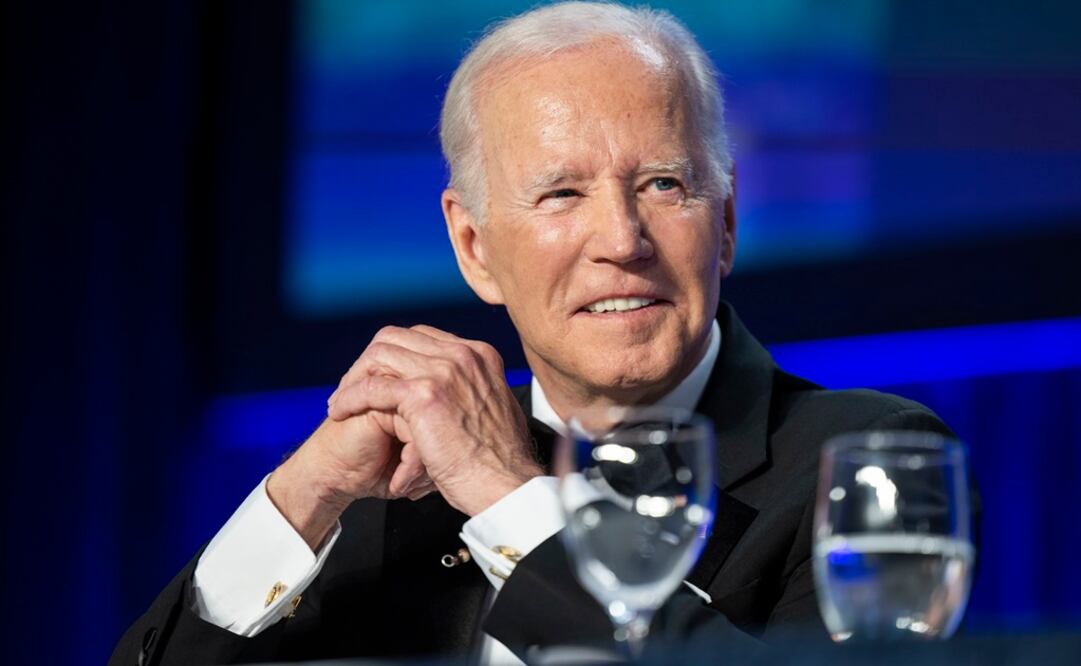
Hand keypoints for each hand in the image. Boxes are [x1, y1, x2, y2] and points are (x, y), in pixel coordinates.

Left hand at [326, 325, 542, 515]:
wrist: (505, 484)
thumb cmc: (498, 462)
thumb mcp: (492, 410)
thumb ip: (472, 391)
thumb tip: (454, 393)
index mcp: (479, 356)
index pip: (421, 336)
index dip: (391, 356)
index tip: (377, 378)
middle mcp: (463, 355)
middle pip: (395, 338)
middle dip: (367, 362)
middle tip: (351, 389)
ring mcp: (444, 371)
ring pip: (379, 356)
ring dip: (353, 379)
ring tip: (342, 403)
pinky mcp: (425, 394)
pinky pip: (372, 386)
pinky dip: (350, 398)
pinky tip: (341, 412)